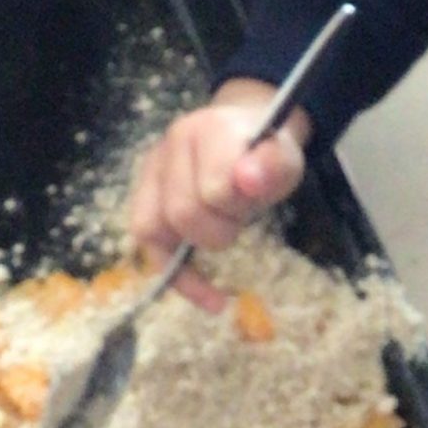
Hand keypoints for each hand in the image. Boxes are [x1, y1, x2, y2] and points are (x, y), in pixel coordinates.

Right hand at [127, 79, 308, 259]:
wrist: (245, 134)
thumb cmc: (264, 151)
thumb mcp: (283, 157)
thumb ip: (272, 165)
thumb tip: (247, 180)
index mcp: (207, 131)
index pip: (213, 187)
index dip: (237, 207)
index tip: (255, 201)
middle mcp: (170, 148)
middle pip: (181, 212)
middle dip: (219, 228)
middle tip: (242, 216)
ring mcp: (151, 172)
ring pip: (152, 228)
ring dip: (195, 246)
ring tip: (224, 236)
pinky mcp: (144, 196)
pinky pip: (147, 245)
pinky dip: (179, 276)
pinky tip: (209, 297)